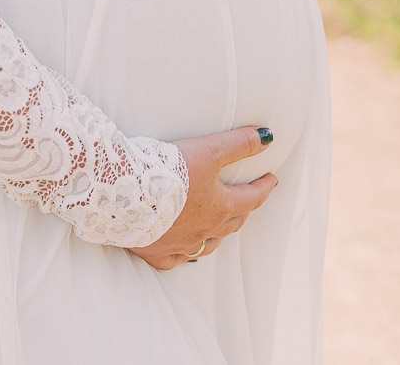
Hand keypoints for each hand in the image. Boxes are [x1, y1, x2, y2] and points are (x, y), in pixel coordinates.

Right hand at [130, 126, 277, 269]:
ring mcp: (180, 244)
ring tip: (220, 226)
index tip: (271, 179)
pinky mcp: (156, 251)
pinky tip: (183, 251)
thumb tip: (266, 139)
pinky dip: (182, 254)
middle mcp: (205, 229)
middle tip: (248, 200)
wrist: (127, 193)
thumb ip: (239, 144)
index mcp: (221, 206)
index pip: (252, 198)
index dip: (264, 187)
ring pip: (208, 244)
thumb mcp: (209, 150)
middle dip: (243, 210)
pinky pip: (175, 259)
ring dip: (218, 235)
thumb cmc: (169, 171)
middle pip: (232, 222)